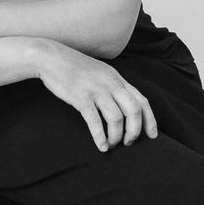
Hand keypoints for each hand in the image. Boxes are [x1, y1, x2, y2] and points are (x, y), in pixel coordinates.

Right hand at [34, 40, 157, 151]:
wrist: (51, 57)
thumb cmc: (74, 68)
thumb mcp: (100, 72)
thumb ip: (113, 86)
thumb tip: (123, 106)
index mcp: (117, 79)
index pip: (142, 100)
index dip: (150, 120)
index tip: (152, 135)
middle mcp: (111, 84)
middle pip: (134, 110)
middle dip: (135, 131)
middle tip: (128, 143)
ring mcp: (96, 90)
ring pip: (116, 118)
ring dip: (117, 136)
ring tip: (112, 145)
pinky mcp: (81, 97)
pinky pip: (95, 121)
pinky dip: (100, 137)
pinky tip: (101, 146)